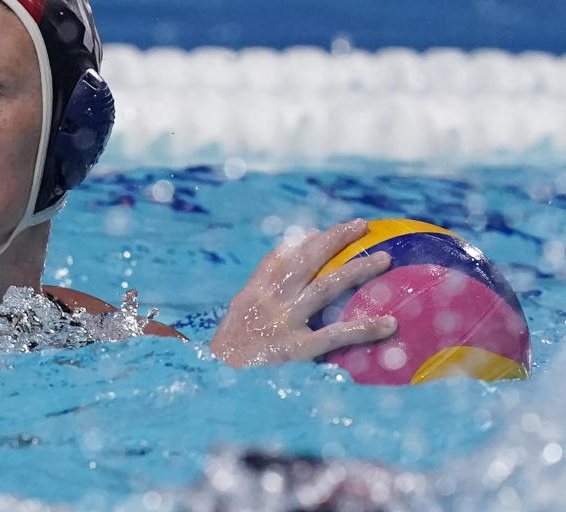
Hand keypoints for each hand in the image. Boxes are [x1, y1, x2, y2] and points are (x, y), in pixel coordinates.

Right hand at [209, 219, 397, 367]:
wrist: (216, 380)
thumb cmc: (227, 355)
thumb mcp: (234, 319)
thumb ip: (256, 295)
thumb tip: (285, 273)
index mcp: (253, 293)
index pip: (281, 258)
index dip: (305, 242)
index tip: (325, 232)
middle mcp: (269, 301)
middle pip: (306, 260)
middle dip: (334, 239)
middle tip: (361, 226)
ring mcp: (283, 322)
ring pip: (326, 286)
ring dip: (356, 269)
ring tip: (384, 259)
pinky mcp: (296, 349)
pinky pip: (336, 334)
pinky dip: (364, 327)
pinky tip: (389, 324)